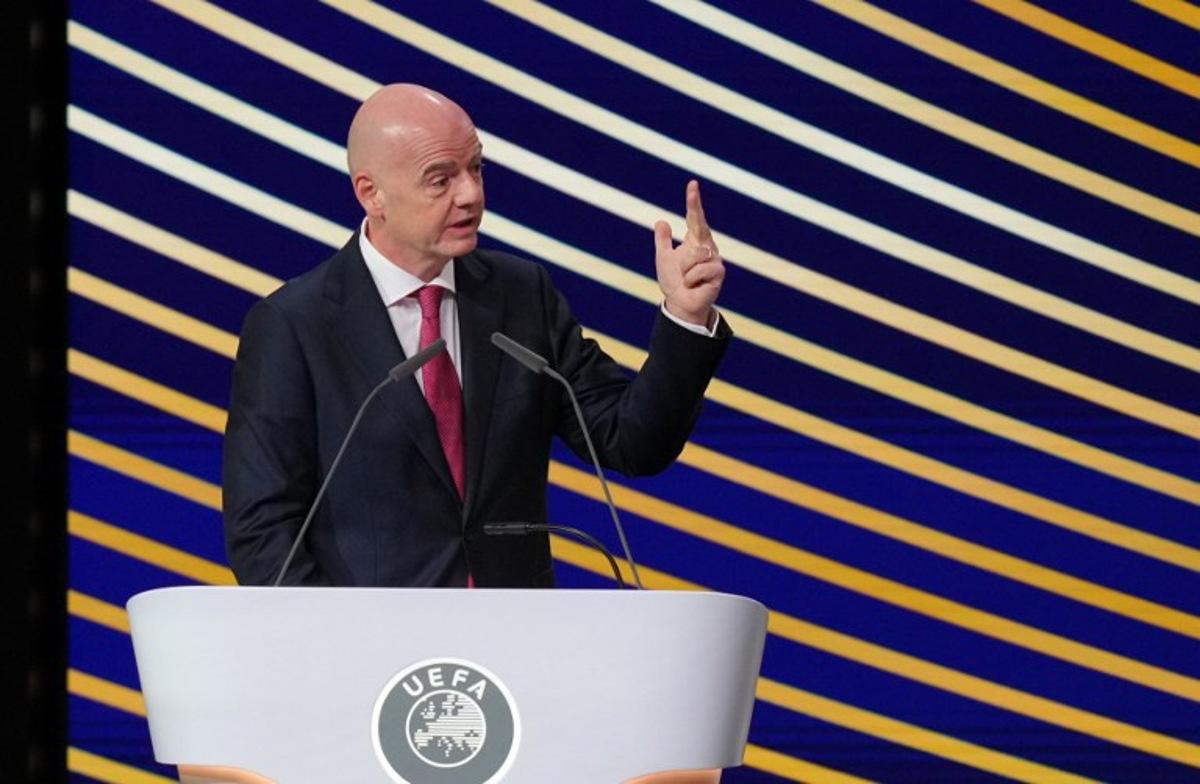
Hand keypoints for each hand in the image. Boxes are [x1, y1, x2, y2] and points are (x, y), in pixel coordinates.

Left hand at [655, 180, 724, 327]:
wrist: (680, 304)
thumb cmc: (674, 282)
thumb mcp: (663, 258)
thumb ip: (663, 241)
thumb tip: (661, 222)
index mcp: (695, 241)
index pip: (695, 217)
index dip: (694, 201)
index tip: (692, 184)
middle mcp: (708, 247)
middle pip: (698, 230)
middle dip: (690, 231)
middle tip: (686, 247)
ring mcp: (715, 260)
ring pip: (696, 254)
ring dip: (685, 270)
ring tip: (688, 280)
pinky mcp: (719, 273)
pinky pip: (700, 269)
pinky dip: (691, 279)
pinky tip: (694, 286)